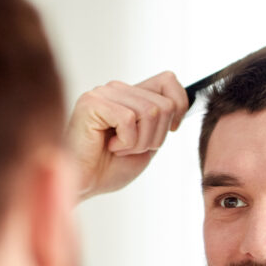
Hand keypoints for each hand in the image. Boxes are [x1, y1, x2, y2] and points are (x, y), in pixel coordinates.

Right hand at [66, 70, 187, 198]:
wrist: (86, 185)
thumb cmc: (111, 167)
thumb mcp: (148, 143)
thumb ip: (162, 121)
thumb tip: (180, 106)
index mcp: (130, 95)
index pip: (168, 80)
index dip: (179, 106)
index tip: (171, 129)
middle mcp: (117, 89)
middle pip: (164, 105)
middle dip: (156, 137)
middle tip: (131, 148)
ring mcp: (103, 93)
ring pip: (150, 112)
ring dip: (139, 142)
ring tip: (118, 148)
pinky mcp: (92, 103)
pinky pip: (129, 120)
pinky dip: (125, 142)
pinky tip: (108, 146)